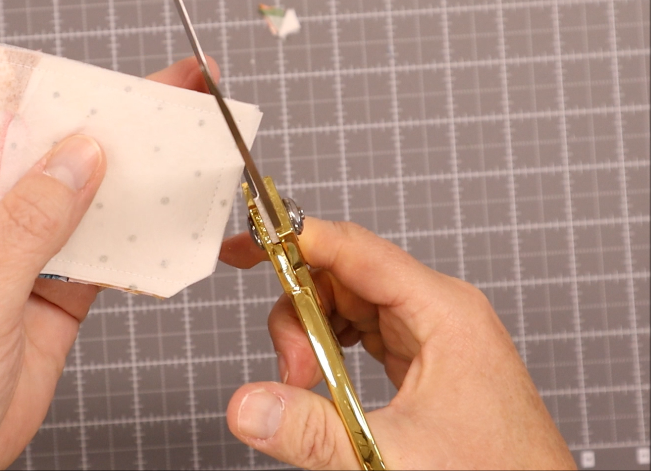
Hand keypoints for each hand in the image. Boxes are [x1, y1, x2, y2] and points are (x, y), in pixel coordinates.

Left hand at [0, 56, 220, 469]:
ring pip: (82, 205)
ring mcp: (21, 261)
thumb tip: (77, 158)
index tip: (99, 74)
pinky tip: (169, 215)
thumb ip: (25, 228)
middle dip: (105, 125)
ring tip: (180, 142)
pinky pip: (103, 257)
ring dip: (129, 179)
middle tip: (166, 94)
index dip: (47, 98)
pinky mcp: (54, 298)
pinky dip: (137, 239)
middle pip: (48, 161)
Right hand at [220, 218, 575, 469]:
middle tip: (287, 370)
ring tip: (303, 386)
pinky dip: (331, 352)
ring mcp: (431, 335)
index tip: (246, 244)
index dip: (293, 240)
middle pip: (343, 278)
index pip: (355, 250)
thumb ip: (311, 431)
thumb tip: (246, 405)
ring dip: (312, 338)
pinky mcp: (423, 360)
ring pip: (348, 305)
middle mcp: (438, 312)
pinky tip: (322, 381)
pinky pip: (363, 333)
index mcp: (443, 311)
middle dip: (300, 315)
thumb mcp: (390, 455)